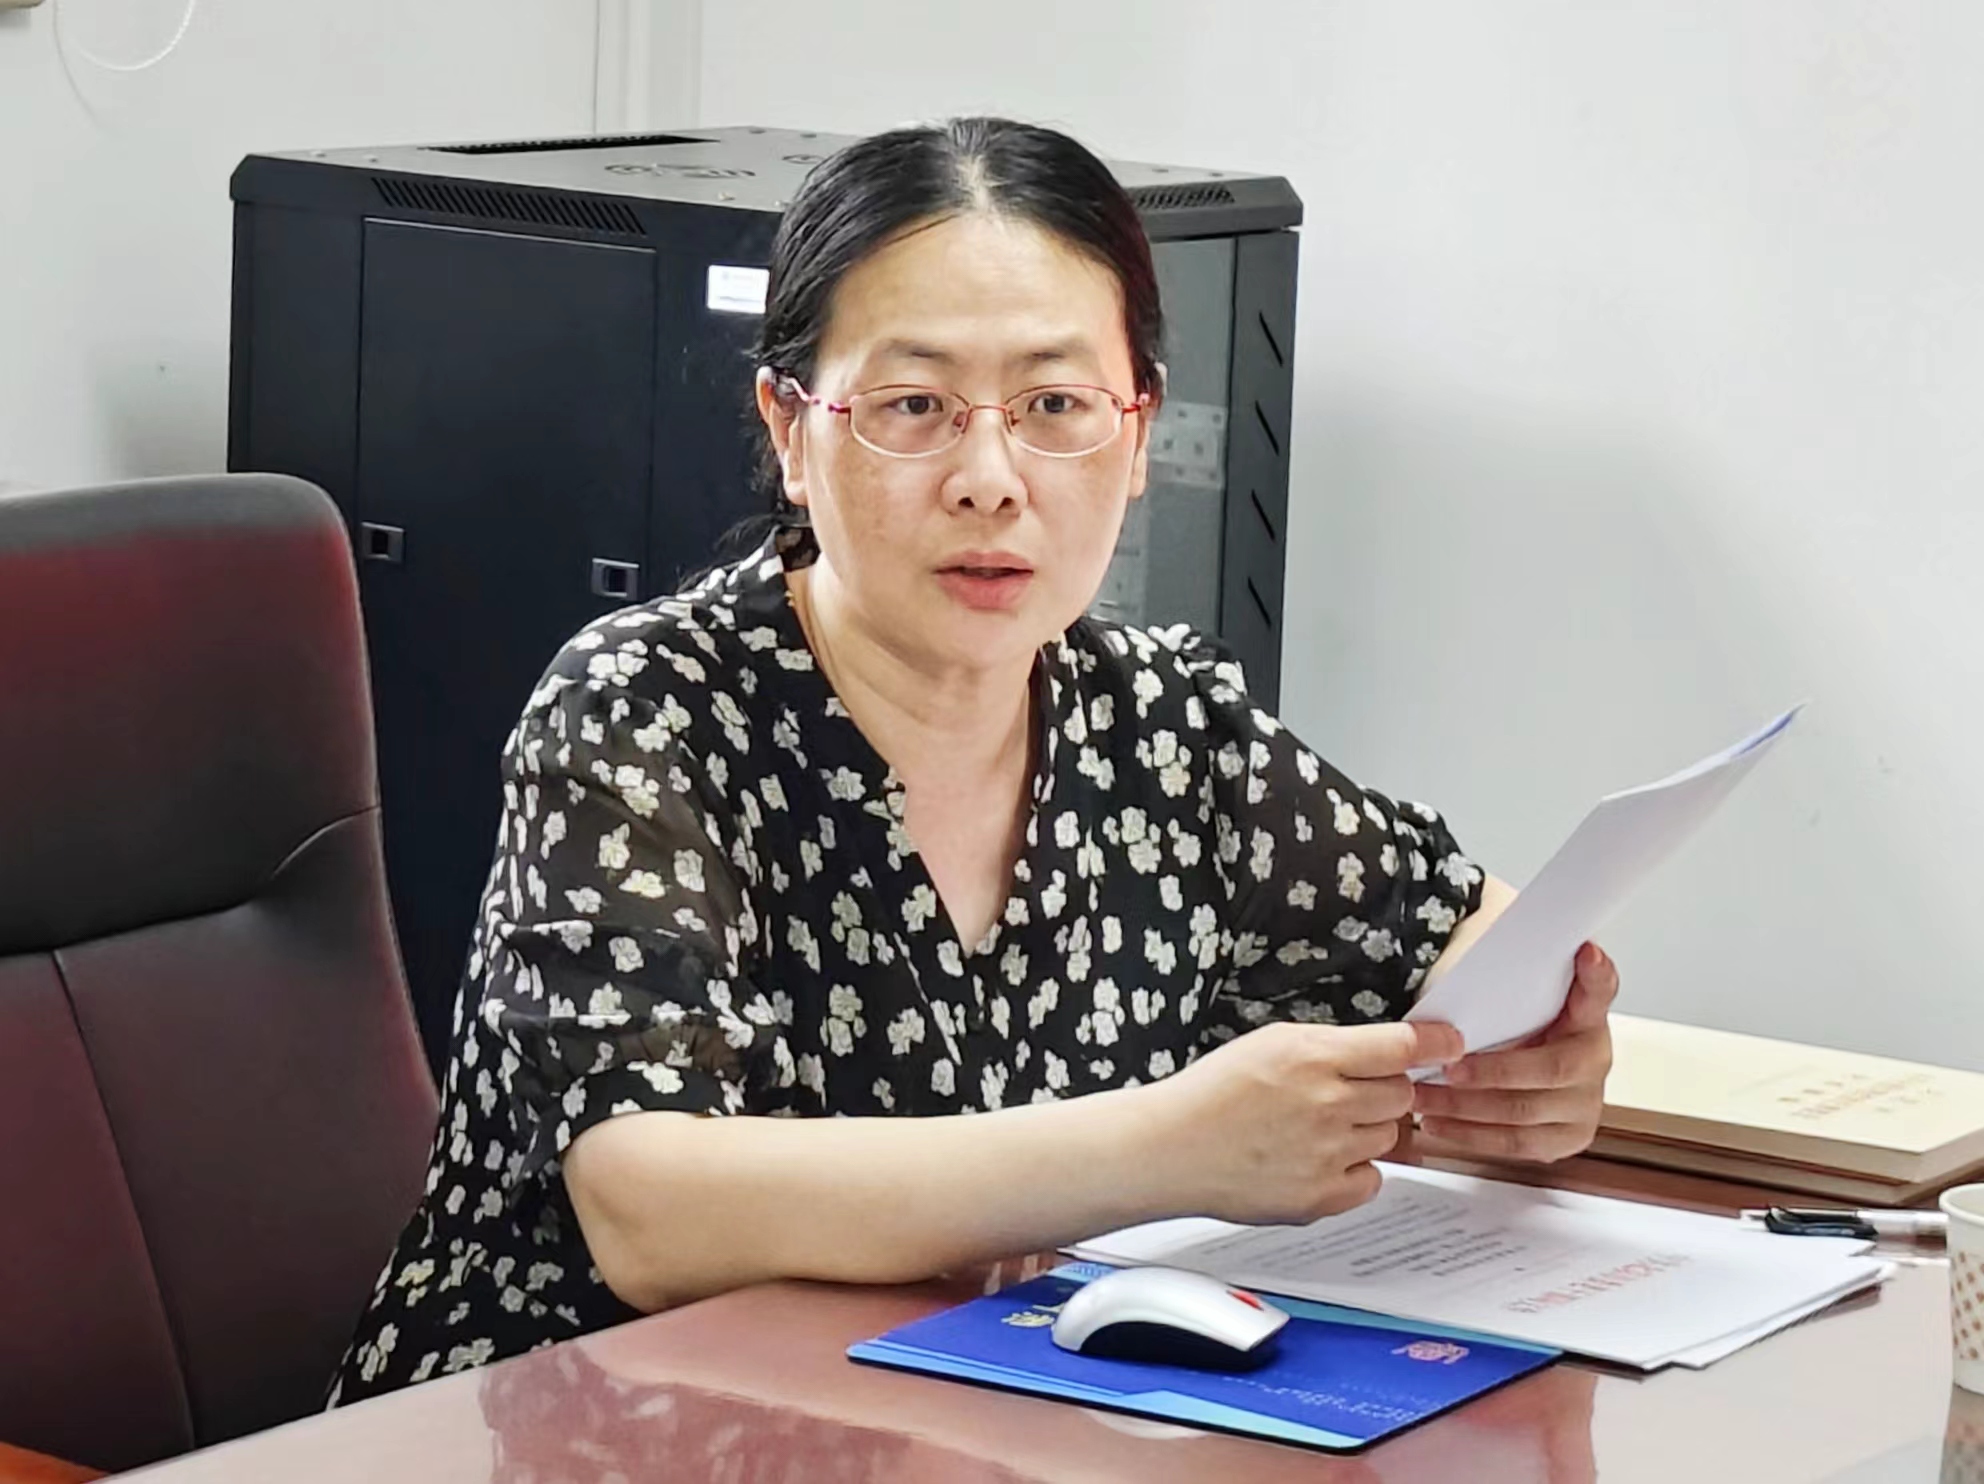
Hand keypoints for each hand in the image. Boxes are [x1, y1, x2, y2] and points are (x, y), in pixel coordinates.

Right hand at [1141, 1018, 1464, 1226]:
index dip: (1434, 1044)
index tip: (1449, 1043)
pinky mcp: (1322, 1196)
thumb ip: (1332, 1048)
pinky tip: (1318, 1159)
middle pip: (1402, 1094)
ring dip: (1367, 1130)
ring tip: (1318, 1128)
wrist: (1171, 1148)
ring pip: (1390, 1136)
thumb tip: (1389, 1053)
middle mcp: (1327, 1102)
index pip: (1401, 1046)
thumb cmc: (1214, 1093)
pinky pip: (1372, 1179)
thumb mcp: (1272, 1044)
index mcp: (1313, 1056)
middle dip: (1384, 1090)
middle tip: (1346, 1093)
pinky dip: (1356, 1170)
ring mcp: (1327, 1153)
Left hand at [1410, 942, 1617, 1163]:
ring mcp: (1584, 1105)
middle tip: (1447, 1067)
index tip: (1586, 953)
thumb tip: (1506, 926)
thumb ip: (1516, 973)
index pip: (1600, 988)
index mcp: (1587, 1016)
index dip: (1596, 974)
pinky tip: (1439, 1124)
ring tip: (1424, 1097)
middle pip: (1548, 1070)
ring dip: (1467, 1107)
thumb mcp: (1520, 997)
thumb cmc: (1526, 1029)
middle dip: (1491, 1072)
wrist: (1540, 1073)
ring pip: (1524, 1112)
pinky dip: (1472, 1136)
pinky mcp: (1566, 1139)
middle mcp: (1594, 1061)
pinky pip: (1517, 1145)